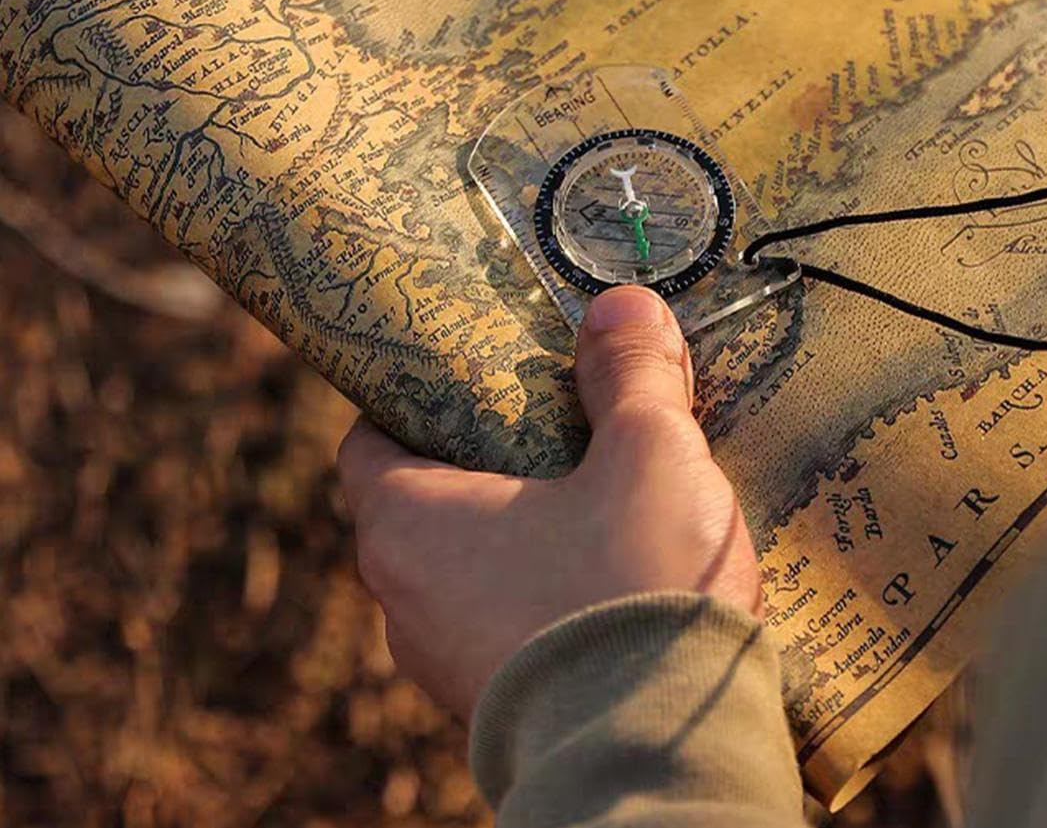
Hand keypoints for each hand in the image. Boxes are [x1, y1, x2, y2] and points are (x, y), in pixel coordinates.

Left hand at [337, 284, 761, 721]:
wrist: (661, 756)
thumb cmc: (629, 586)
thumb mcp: (647, 452)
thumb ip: (631, 374)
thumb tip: (622, 306)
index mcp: (408, 525)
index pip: (369, 442)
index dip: (413, 398)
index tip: (474, 373)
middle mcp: (405, 603)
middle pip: (423, 503)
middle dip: (489, 459)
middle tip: (560, 420)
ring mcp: (449, 667)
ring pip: (468, 572)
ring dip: (523, 531)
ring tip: (604, 495)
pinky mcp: (500, 709)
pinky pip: (507, 627)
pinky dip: (546, 592)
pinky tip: (617, 572)